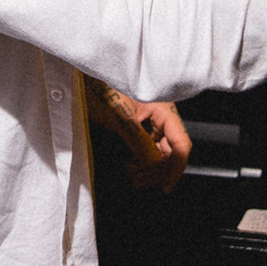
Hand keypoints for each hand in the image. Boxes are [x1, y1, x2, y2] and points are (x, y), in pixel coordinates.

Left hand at [84, 77, 191, 192]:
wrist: (85, 80)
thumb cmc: (103, 88)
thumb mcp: (121, 117)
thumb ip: (139, 142)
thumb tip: (153, 165)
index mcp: (164, 109)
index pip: (181, 143)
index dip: (177, 166)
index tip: (167, 184)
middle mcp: (161, 116)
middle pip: (172, 151)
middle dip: (158, 170)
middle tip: (141, 180)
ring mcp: (151, 122)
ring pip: (160, 153)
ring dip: (149, 169)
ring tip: (134, 176)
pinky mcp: (140, 127)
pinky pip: (148, 148)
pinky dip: (142, 161)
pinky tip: (132, 167)